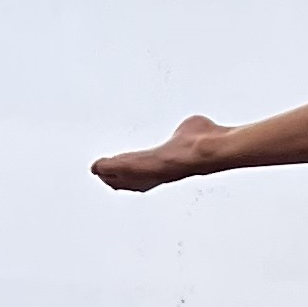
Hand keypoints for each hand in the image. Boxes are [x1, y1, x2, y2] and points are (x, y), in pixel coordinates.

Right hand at [91, 117, 226, 194]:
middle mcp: (160, 171)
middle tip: (100, 171)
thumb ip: (185, 131)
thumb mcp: (190, 130)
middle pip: (132, 177)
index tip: (118, 166)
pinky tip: (99, 167)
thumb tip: (190, 129)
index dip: (131, 169)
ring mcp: (154, 171)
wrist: (211, 147)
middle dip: (116, 174)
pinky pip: (124, 167)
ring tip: (96, 169)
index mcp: (168, 162)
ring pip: (126, 174)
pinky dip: (110, 168)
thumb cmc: (209, 139)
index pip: (145, 169)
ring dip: (109, 172)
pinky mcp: (149, 166)